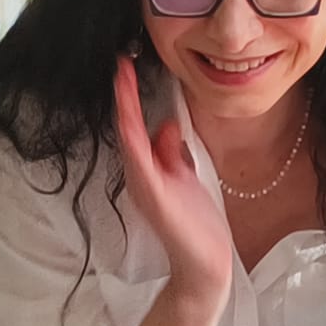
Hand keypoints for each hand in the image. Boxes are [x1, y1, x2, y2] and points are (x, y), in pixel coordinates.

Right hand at [114, 56, 234, 296]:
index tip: (128, 66)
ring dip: (126, 106)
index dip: (132, 96)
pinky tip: (130, 114)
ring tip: (123, 74)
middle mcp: (141, 174)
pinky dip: (133, 134)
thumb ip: (173, 151)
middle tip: (121, 60)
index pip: (137, 125)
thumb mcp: (186, 177)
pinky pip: (139, 159)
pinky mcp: (153, 195)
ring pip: (130, 137)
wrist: (204, 265)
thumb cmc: (196, 226)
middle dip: (124, 93)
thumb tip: (166, 123)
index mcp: (150, 168)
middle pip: (129, 126)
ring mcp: (145, 184)